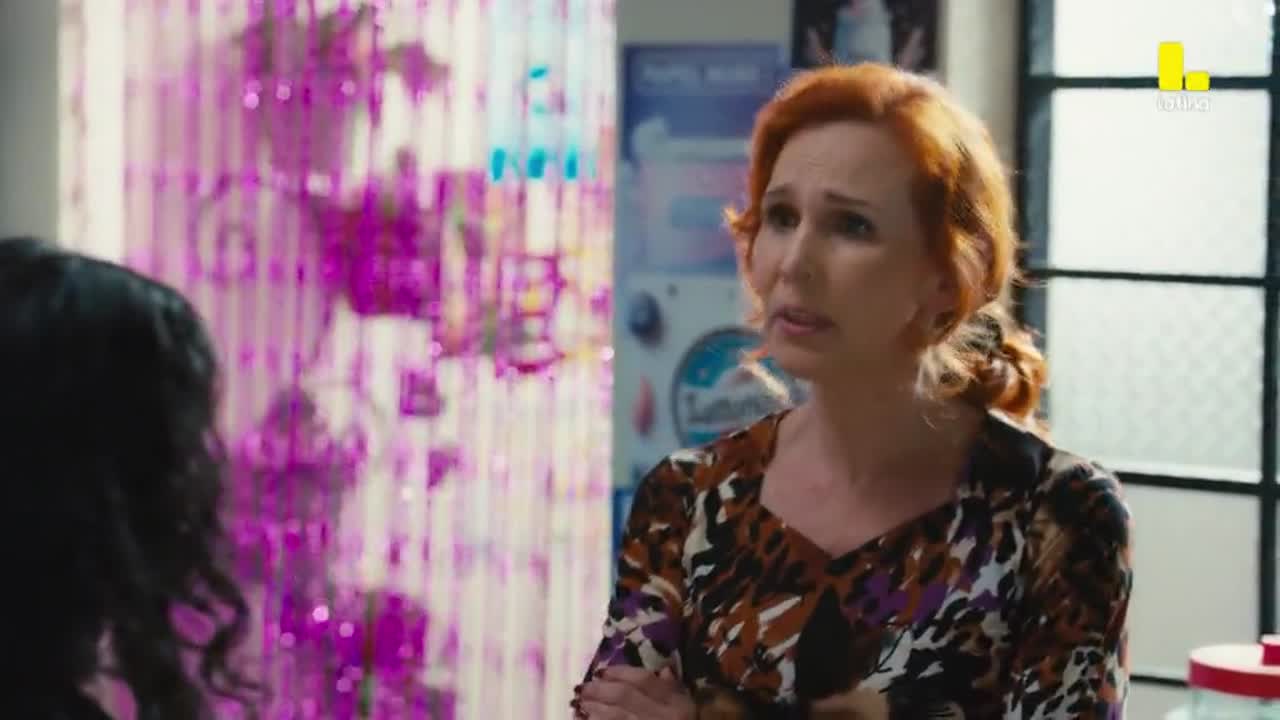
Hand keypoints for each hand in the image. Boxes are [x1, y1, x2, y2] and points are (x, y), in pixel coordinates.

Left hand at [574, 666, 695, 719]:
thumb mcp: (687, 712)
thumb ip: (673, 692)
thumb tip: (663, 671)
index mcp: (678, 706)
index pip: (644, 680)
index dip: (619, 673)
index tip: (600, 671)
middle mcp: (664, 718)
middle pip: (624, 696)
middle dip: (599, 690)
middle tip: (582, 688)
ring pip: (614, 716)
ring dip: (592, 708)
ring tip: (579, 704)